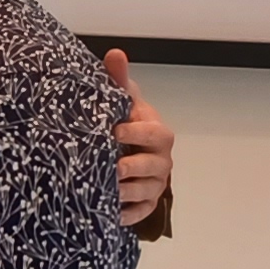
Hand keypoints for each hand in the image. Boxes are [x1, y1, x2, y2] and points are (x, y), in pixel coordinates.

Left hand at [106, 50, 170, 225]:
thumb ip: (119, 80)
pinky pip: (141, 212)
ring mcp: (154, 183)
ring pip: (146, 191)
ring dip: (128, 193)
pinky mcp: (146, 203)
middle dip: (132, 168)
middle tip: (113, 168)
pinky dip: (128, 215)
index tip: (114, 131)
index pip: (152, 133)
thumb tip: (115, 54)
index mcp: (157, 133)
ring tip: (109, 193)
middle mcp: (160, 159)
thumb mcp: (123, 100)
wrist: (131, 148)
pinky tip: (112, 214)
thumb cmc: (125, 120)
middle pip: (152, 166)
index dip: (136, 133)